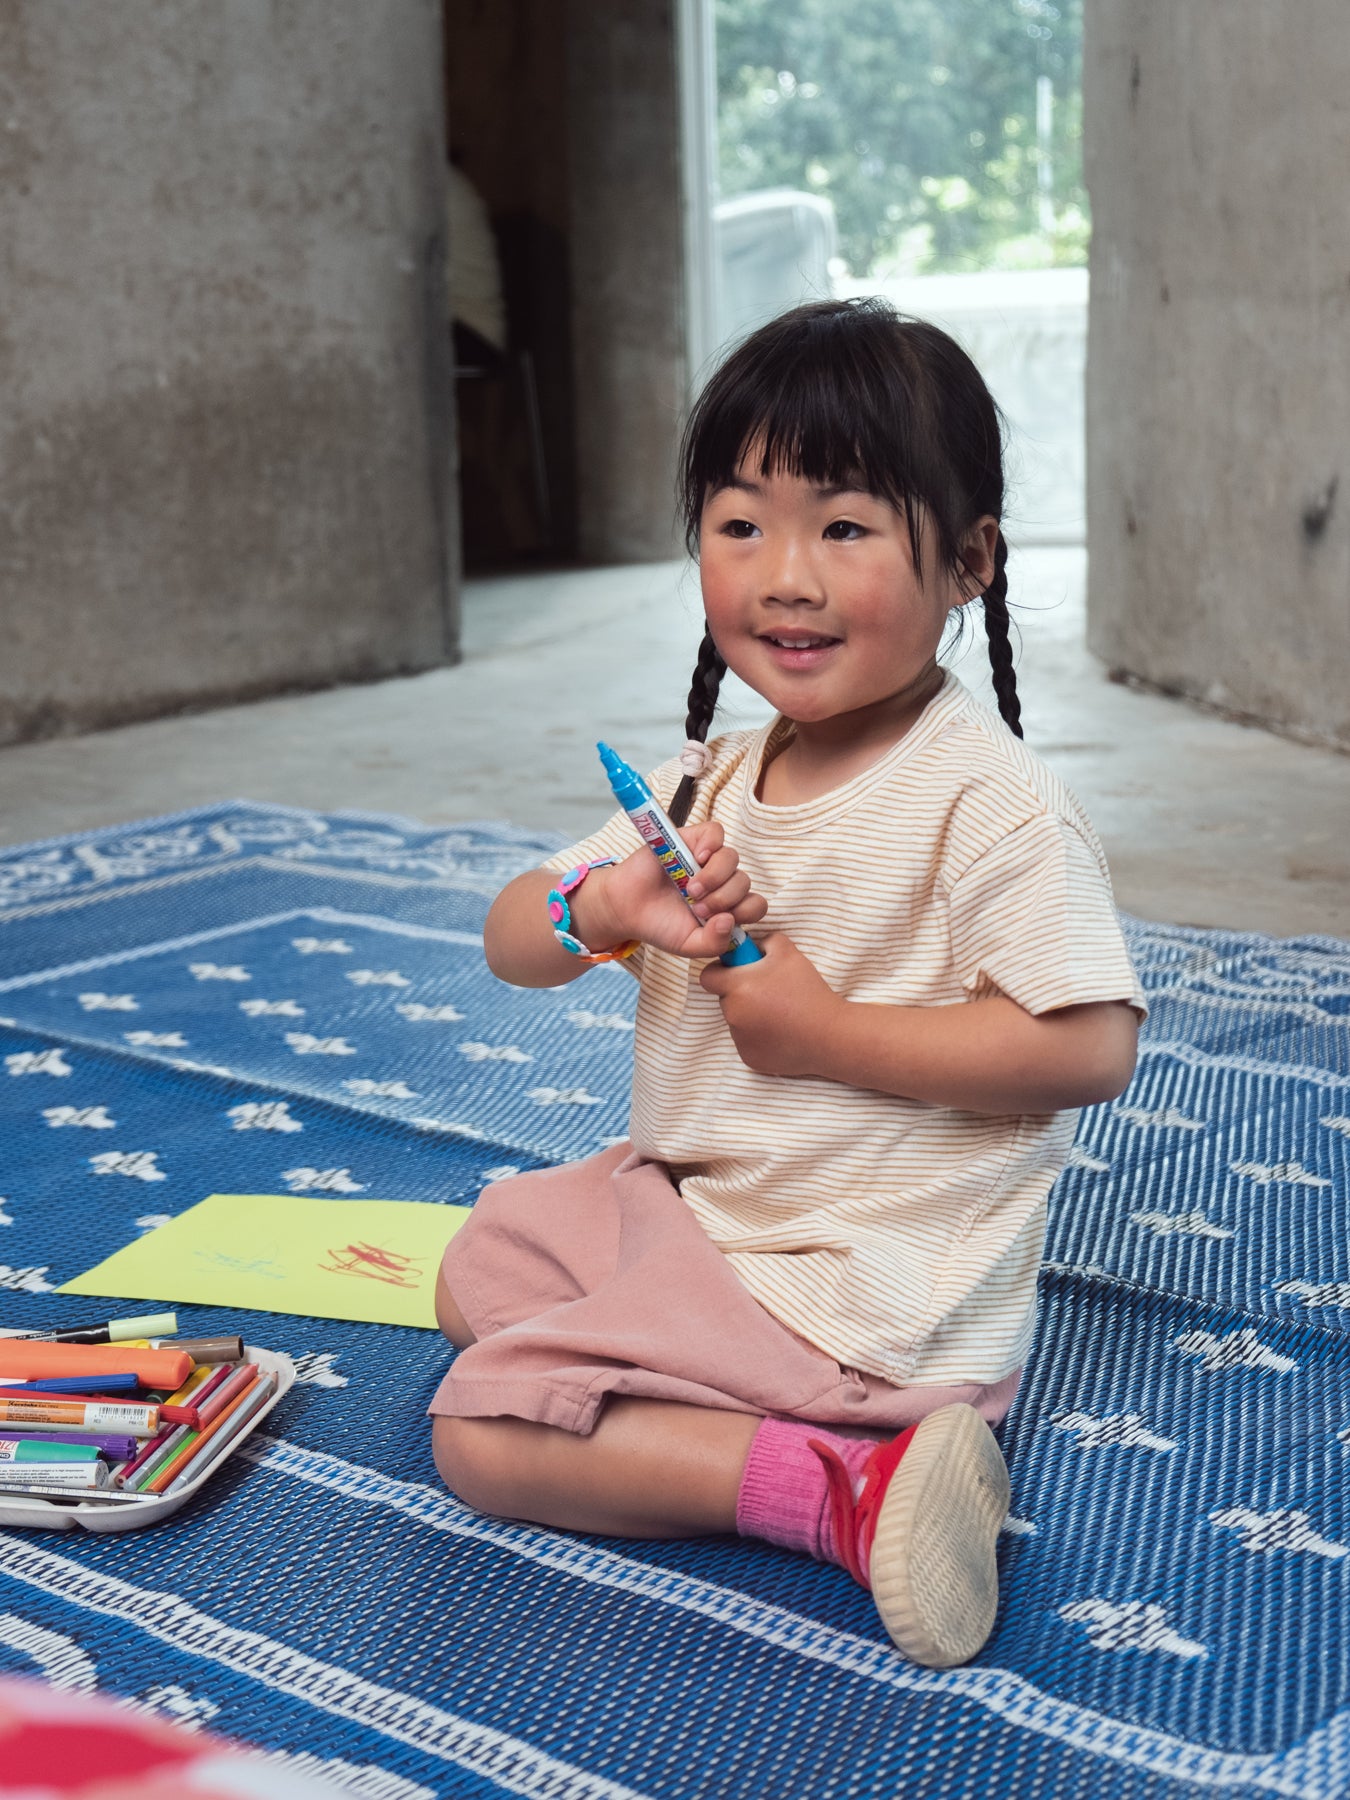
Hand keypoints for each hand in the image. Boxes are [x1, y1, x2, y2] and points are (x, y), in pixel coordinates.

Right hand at [573, 820, 768, 960]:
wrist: (625, 908)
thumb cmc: (660, 926)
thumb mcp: (689, 945)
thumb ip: (714, 942)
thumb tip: (729, 921)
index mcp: (727, 906)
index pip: (755, 905)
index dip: (743, 912)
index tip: (717, 921)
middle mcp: (722, 881)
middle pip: (744, 882)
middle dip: (724, 898)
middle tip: (697, 908)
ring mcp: (707, 859)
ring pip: (732, 859)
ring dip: (715, 877)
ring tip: (691, 890)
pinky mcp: (691, 839)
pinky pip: (715, 832)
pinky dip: (711, 845)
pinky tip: (696, 859)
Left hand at [698, 932, 842, 1075]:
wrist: (830, 1036)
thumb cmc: (809, 992)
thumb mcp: (789, 953)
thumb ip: (765, 941)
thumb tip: (752, 945)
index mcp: (737, 987)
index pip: (708, 976)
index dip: (721, 970)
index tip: (738, 970)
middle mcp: (732, 1014)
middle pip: (725, 998)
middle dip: (740, 993)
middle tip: (769, 991)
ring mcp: (739, 1039)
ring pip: (737, 1020)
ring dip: (751, 1014)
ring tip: (781, 1012)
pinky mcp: (749, 1058)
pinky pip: (747, 1041)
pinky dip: (760, 1036)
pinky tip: (783, 1032)